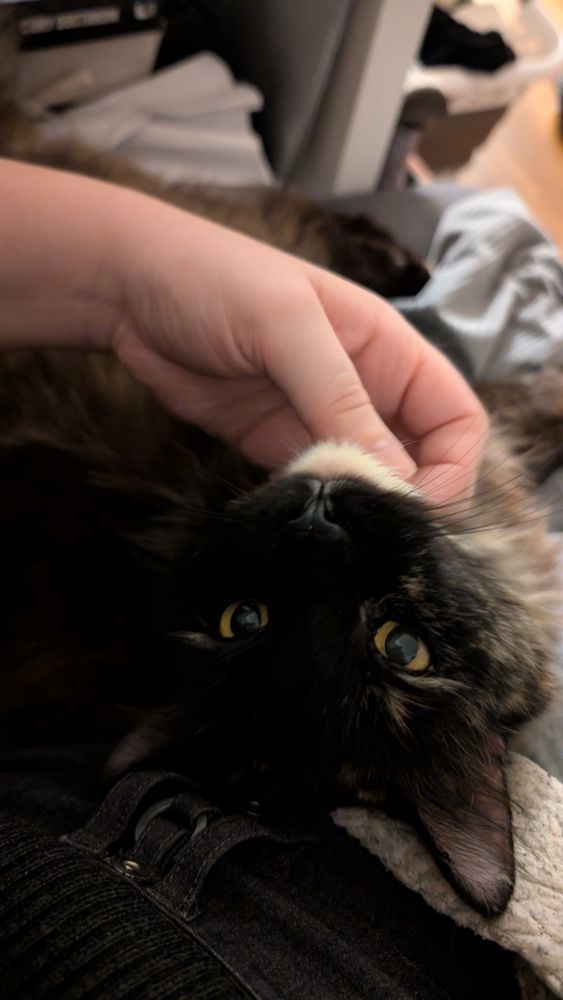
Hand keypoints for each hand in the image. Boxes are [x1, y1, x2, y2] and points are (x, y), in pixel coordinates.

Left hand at [0, 160, 486, 504]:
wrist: (129, 289)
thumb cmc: (214, 279)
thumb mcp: (287, 328)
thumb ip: (340, 400)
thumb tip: (397, 476)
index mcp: (389, 349)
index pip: (457, 417)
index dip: (456, 465)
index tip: (422, 504)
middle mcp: (365, 389)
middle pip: (422, 458)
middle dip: (413, 498)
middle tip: (381, 531)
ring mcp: (320, 420)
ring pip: (370, 480)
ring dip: (363, 510)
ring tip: (342, 531)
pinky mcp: (277, 445)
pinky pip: (316, 488)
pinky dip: (318, 509)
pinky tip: (301, 519)